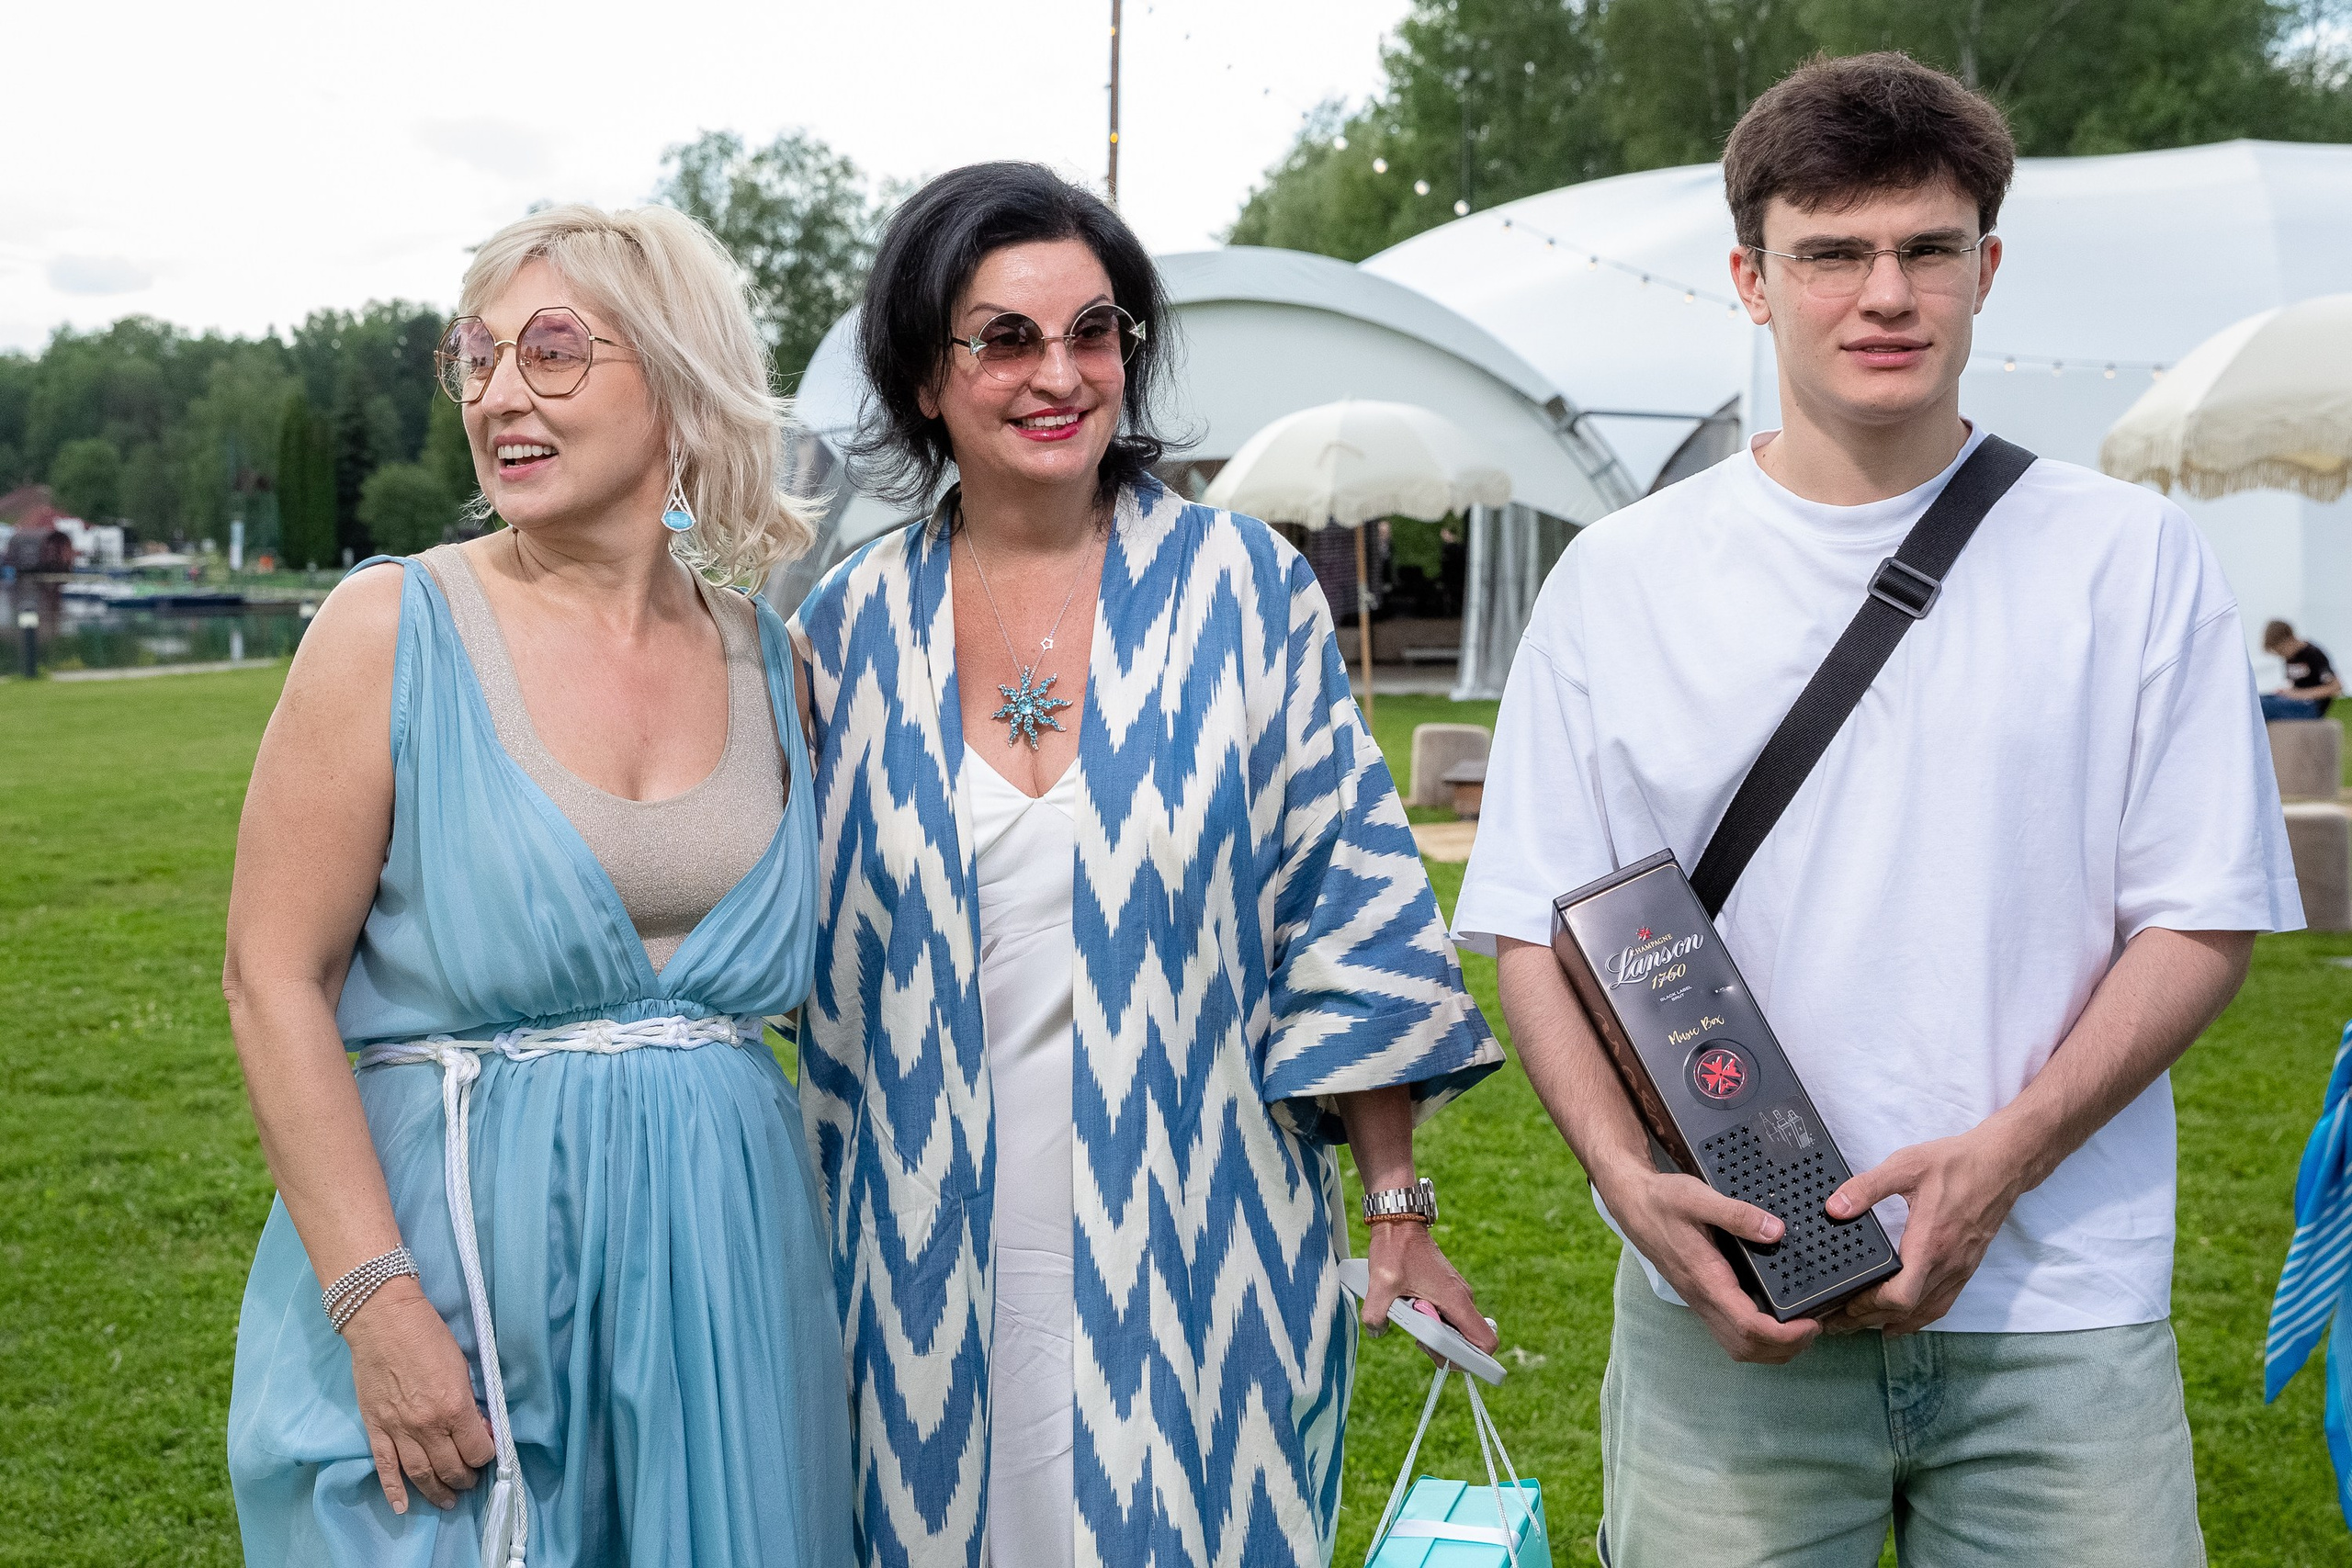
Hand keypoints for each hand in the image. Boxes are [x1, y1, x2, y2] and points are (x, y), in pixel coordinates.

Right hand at [342, 1279, 496, 1512]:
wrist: (383, 1320)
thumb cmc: (427, 1335)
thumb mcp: (462, 1366)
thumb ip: (469, 1403)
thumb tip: (477, 1428)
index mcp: (454, 1407)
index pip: (477, 1450)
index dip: (486, 1456)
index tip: (487, 1452)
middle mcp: (426, 1425)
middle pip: (450, 1467)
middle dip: (464, 1479)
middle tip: (469, 1482)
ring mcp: (398, 1430)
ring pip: (420, 1474)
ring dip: (436, 1491)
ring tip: (447, 1500)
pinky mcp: (376, 1428)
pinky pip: (385, 1467)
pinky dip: (393, 1490)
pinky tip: (403, 1507)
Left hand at [1359, 1220, 1500, 1361]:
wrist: (1400, 1223)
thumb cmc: (1396, 1250)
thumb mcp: (1381, 1284)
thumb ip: (1376, 1313)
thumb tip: (1377, 1331)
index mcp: (1456, 1300)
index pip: (1486, 1343)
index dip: (1474, 1361)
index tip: (1446, 1360)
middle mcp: (1463, 1299)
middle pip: (1470, 1342)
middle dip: (1446, 1352)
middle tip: (1419, 1342)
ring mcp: (1457, 1295)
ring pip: (1457, 1330)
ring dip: (1437, 1337)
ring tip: (1413, 1325)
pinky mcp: (1447, 1292)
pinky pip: (1448, 1317)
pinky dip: (1434, 1324)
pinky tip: (1413, 1313)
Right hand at [1596, 1164, 1818, 1363]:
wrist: (1632, 1203)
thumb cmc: (1663, 1200)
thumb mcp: (1698, 1197)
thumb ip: (1737, 1214)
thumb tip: (1775, 1231)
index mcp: (1706, 1279)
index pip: (1749, 1327)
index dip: (1785, 1334)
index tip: (1812, 1322)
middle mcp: (1702, 1299)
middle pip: (1746, 1349)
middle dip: (1785, 1348)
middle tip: (1814, 1325)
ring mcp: (1700, 1302)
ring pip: (1738, 1348)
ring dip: (1772, 1349)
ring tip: (1799, 1328)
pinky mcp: (1700, 1298)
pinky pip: (1730, 1334)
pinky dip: (1758, 1339)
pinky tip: (1774, 1319)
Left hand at [1815, 1128, 2022, 1336]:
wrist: (2002, 1164)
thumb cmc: (1956, 1164)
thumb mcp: (1905, 1166)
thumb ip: (1867, 1187)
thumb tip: (1835, 1208)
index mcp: (1929, 1244)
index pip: (1901, 1296)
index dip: (1870, 1306)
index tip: (1843, 1304)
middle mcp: (1947, 1264)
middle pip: (1907, 1311)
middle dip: (1869, 1319)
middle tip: (1838, 1322)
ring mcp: (1960, 1269)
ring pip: (1925, 1311)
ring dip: (1893, 1322)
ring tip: (1861, 1325)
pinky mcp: (1967, 1266)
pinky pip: (1942, 1303)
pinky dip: (1920, 1317)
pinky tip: (1903, 1320)